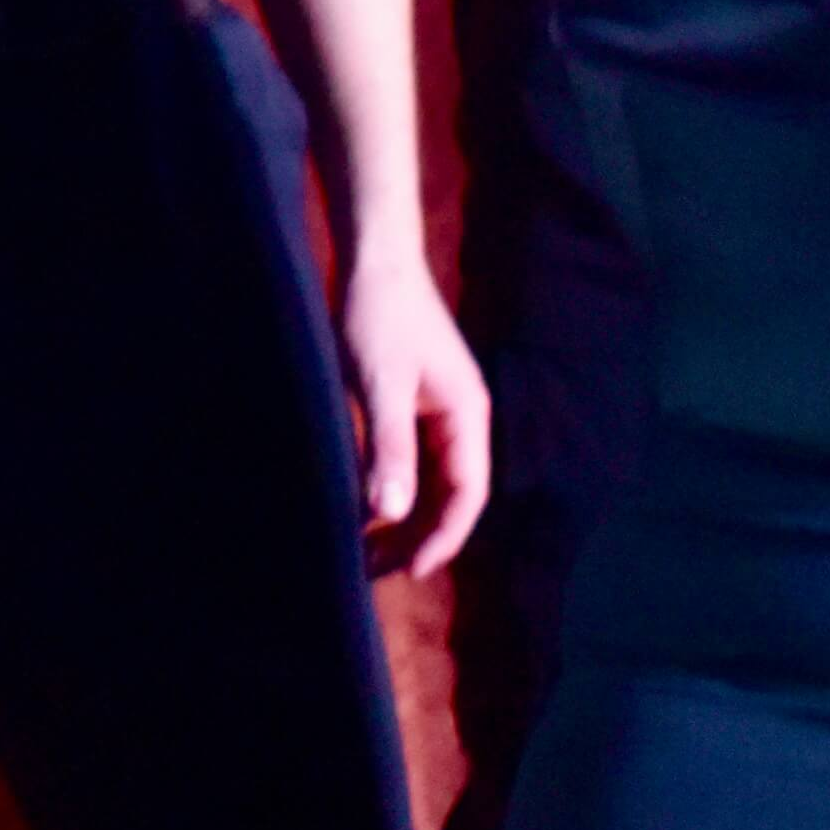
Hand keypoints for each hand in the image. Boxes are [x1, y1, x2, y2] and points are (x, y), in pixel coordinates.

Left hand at [343, 242, 491, 576]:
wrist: (371, 258)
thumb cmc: (378, 315)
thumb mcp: (380, 384)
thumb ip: (389, 447)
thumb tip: (393, 513)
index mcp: (467, 415)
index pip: (468, 494)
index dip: (444, 538)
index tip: (412, 571)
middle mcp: (460, 419)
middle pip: (449, 495)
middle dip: (419, 536)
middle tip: (374, 571)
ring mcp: (437, 412)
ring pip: (428, 481)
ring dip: (403, 516)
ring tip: (365, 551)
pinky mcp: (411, 404)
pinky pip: (410, 460)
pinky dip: (391, 487)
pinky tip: (361, 505)